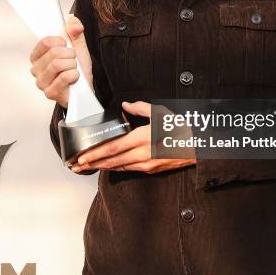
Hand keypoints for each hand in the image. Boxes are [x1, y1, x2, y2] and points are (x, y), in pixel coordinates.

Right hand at [29, 15, 92, 107]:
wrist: (85, 88)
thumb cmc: (78, 68)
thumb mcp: (78, 46)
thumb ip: (75, 31)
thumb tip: (74, 23)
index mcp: (38, 56)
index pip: (45, 41)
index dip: (61, 41)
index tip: (67, 46)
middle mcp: (36, 69)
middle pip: (53, 52)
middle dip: (70, 54)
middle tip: (73, 60)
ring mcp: (41, 82)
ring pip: (58, 64)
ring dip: (72, 65)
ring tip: (73, 69)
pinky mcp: (50, 93)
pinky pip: (64, 77)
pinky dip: (74, 75)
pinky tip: (74, 79)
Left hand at [71, 101, 196, 172]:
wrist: (198, 147)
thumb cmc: (181, 128)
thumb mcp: (161, 113)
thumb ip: (141, 108)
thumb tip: (125, 105)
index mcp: (143, 138)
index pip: (112, 148)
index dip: (95, 153)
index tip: (82, 156)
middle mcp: (142, 154)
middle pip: (112, 161)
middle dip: (93, 163)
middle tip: (77, 165)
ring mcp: (147, 164)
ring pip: (119, 167)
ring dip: (102, 167)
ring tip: (88, 167)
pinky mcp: (151, 169)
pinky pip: (129, 169)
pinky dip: (116, 168)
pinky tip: (109, 166)